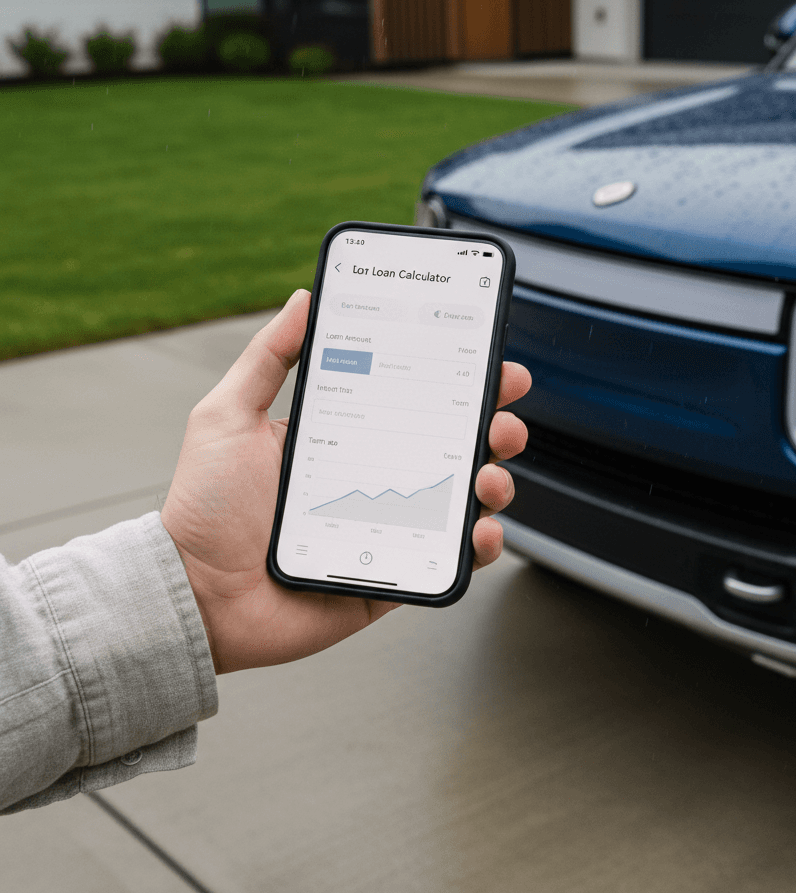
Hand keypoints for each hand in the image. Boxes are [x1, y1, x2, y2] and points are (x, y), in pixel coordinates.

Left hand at [161, 289, 530, 672]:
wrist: (195, 593)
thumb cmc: (205, 508)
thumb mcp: (228, 415)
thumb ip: (267, 357)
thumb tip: (303, 299)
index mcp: (346, 438)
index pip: (415, 402)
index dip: (458, 381)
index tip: (487, 359)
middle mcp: (375, 480)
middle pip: (453, 447)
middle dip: (494, 426)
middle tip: (502, 417)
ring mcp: (390, 528)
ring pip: (463, 500)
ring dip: (495, 480)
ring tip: (490, 475)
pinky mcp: (394, 575)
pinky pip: (451, 560)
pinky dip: (480, 546)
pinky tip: (482, 531)